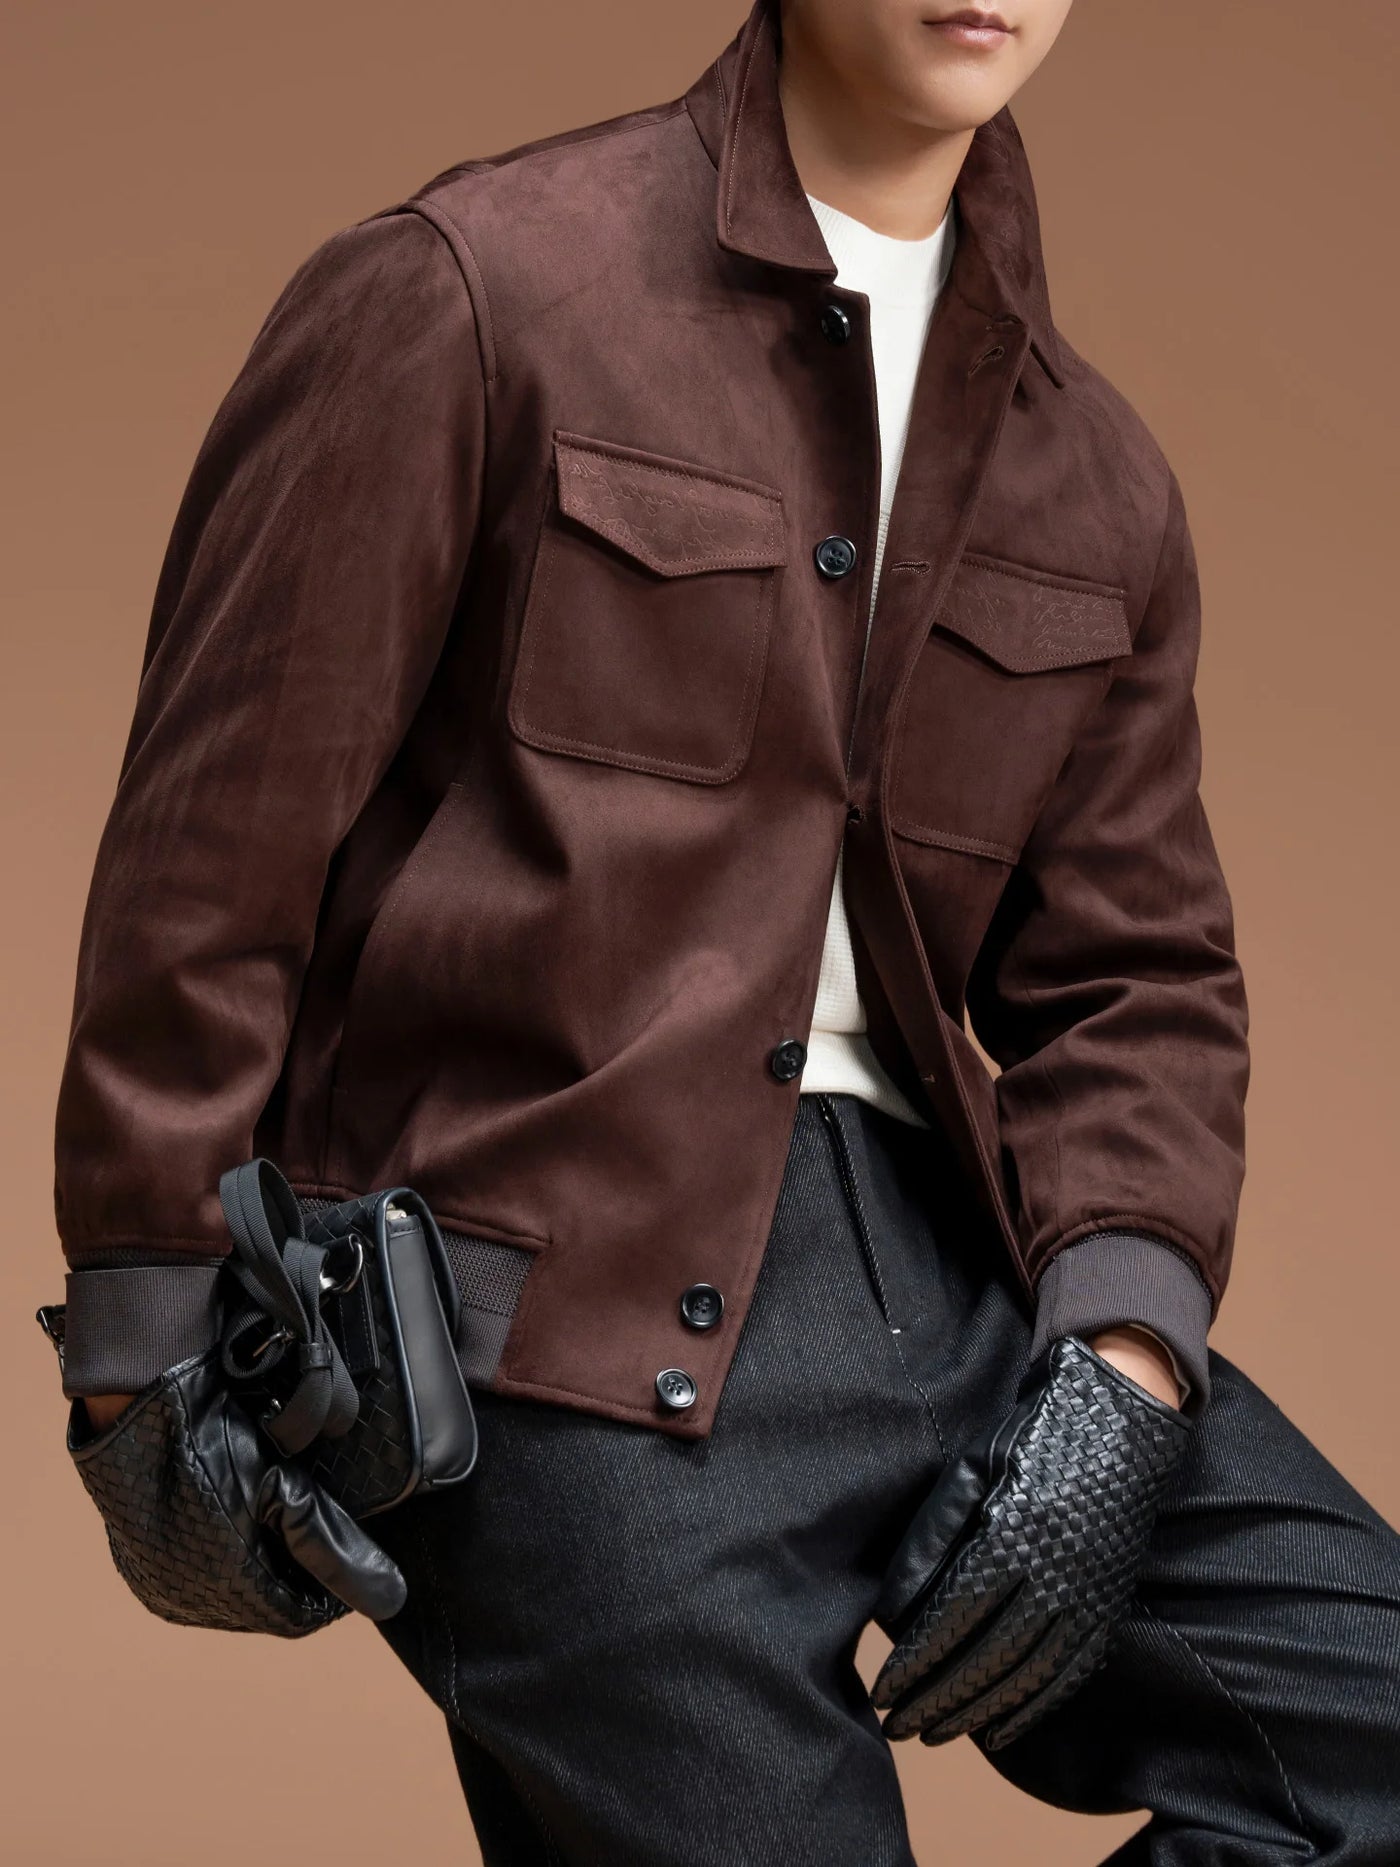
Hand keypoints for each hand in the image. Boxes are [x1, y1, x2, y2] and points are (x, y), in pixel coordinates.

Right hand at [67, 1352, 403, 1633]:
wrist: (137, 1405)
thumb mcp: (284, 1490)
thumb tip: (389, 1598)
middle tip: (320, 1526)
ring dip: (261, 1561)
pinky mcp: (140, 1558)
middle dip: (296, 1573)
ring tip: (282, 1514)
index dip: (331, 1589)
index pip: (297, 1616)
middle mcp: (186, 1600)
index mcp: (226, 1594)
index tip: (355, 1555)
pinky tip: (239, 1514)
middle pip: (264, 1605)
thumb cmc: (212, 1441)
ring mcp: (156, 1580)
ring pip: (230, 1590)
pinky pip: (195, 1572)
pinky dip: (225, 1551)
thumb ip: (334, 1549)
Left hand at [869, 1333, 1190, 1751]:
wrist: (1124, 1421)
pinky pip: (1069, 1673)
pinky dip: (1032, 1709)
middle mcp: (1056, 1574)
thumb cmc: (1033, 1436)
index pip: (954, 1618)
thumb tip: (890, 1610)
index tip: (881, 1691)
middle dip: (937, 1698)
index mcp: (1015, 1533)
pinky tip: (998, 1731)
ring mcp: (1088, 1595)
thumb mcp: (972, 1466)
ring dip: (978, 1713)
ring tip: (934, 1732)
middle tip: (894, 1725)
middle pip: (988, 1657)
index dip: (916, 1662)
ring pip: (1027, 1675)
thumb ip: (932, 1535)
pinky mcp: (1108, 1606)